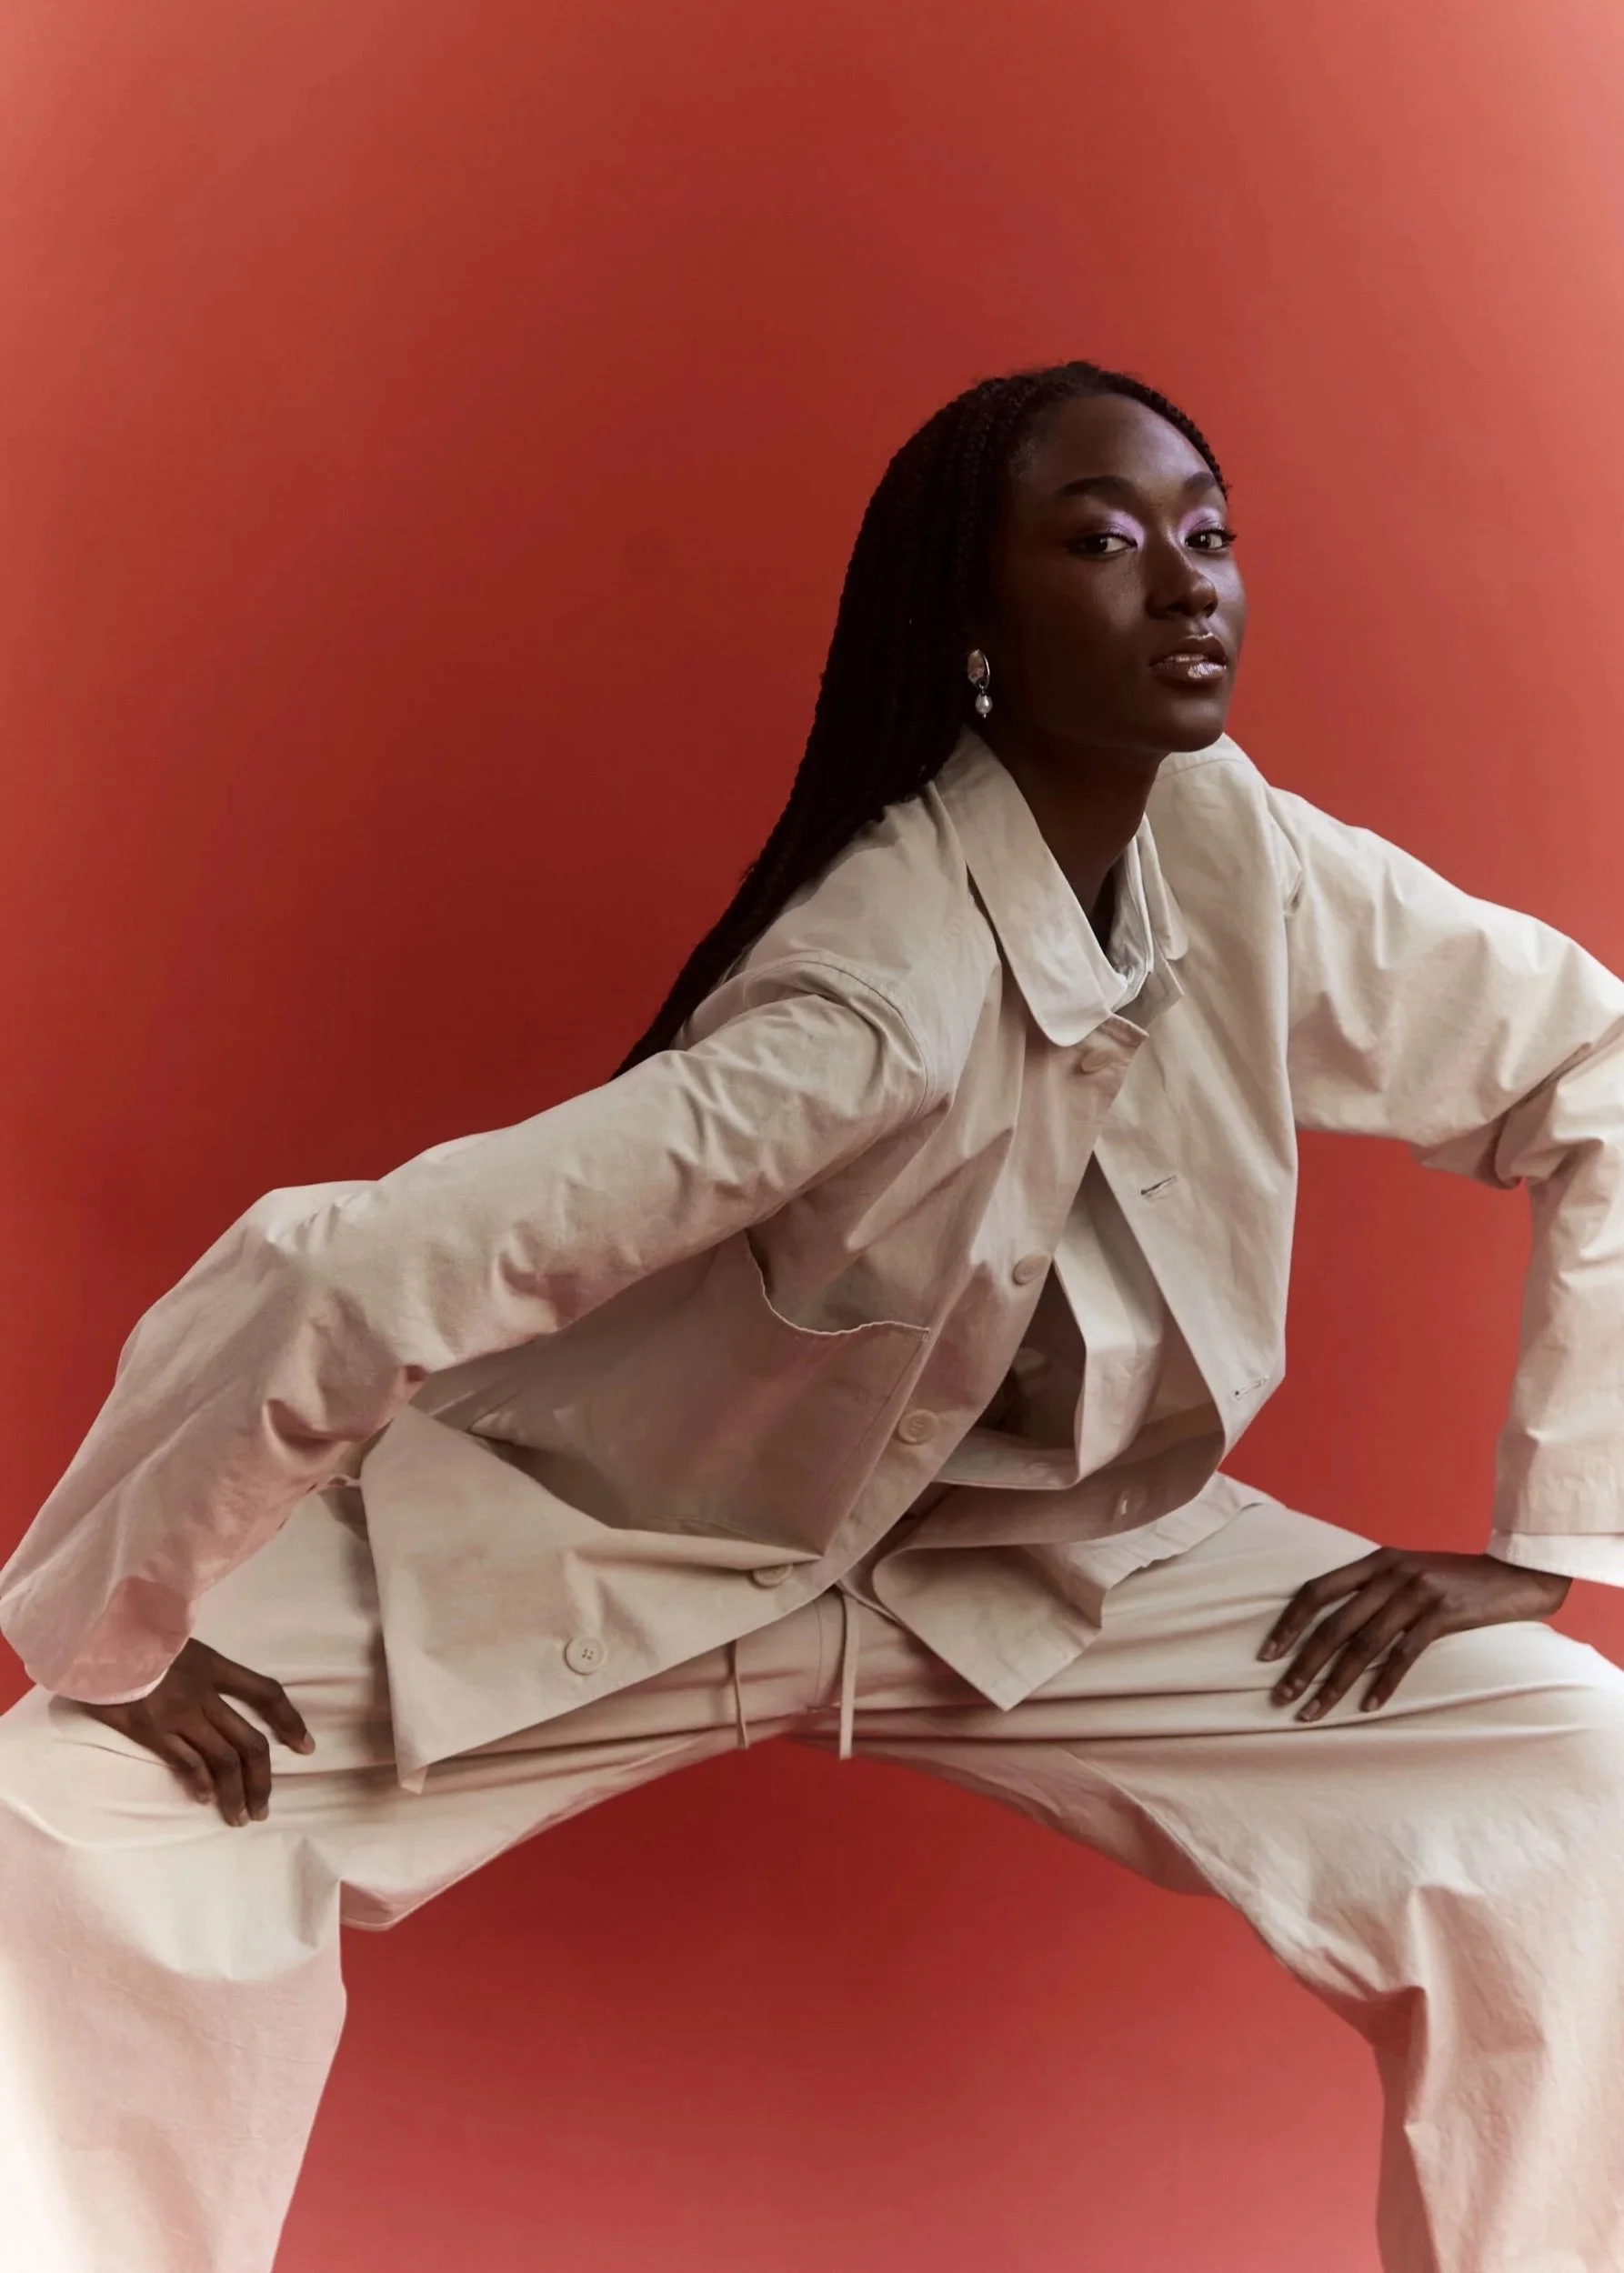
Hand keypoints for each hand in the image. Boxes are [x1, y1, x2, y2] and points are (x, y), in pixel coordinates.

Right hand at [73, 1639, 313, 1823]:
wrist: (97, 1635)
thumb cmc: (135, 1636)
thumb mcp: (178, 1642)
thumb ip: (200, 1667)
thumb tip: (214, 1692)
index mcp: (215, 1666)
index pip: (266, 1694)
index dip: (291, 1721)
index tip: (306, 1747)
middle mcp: (205, 1692)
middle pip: (250, 1742)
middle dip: (262, 1780)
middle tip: (264, 1808)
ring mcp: (180, 1712)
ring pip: (223, 1760)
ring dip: (235, 1793)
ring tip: (239, 1816)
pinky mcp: (151, 1728)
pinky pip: (185, 1761)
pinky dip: (200, 1782)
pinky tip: (206, 1797)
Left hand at [1258, 1547, 1570, 1720]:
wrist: (1513, 1574)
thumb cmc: (1453, 1579)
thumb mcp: (1405, 1571)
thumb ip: (1371, 1589)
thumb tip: (1329, 1625)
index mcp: (1373, 1561)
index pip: (1315, 1591)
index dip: (1288, 1624)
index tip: (1265, 1655)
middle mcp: (1388, 1574)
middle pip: (1332, 1625)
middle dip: (1302, 1665)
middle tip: (1280, 1697)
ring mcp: (1416, 1593)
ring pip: (1363, 1645)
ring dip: (1334, 1683)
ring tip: (1312, 1712)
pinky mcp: (1443, 1615)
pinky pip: (1404, 1655)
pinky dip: (1384, 1684)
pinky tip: (1367, 1708)